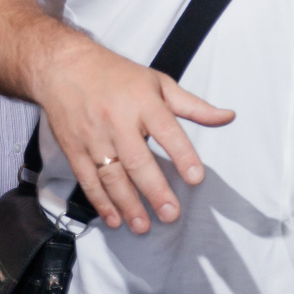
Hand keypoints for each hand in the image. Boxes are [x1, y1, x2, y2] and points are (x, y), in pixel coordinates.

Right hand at [36, 39, 234, 231]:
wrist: (65, 68)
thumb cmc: (119, 76)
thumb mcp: (160, 83)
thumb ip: (194, 106)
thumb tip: (228, 116)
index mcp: (144, 103)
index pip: (167, 131)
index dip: (182, 155)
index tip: (195, 178)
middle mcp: (117, 122)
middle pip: (137, 161)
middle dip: (155, 191)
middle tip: (171, 214)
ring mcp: (93, 137)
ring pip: (111, 176)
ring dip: (127, 204)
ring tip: (143, 225)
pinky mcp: (73, 149)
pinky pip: (88, 180)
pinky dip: (100, 202)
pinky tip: (114, 219)